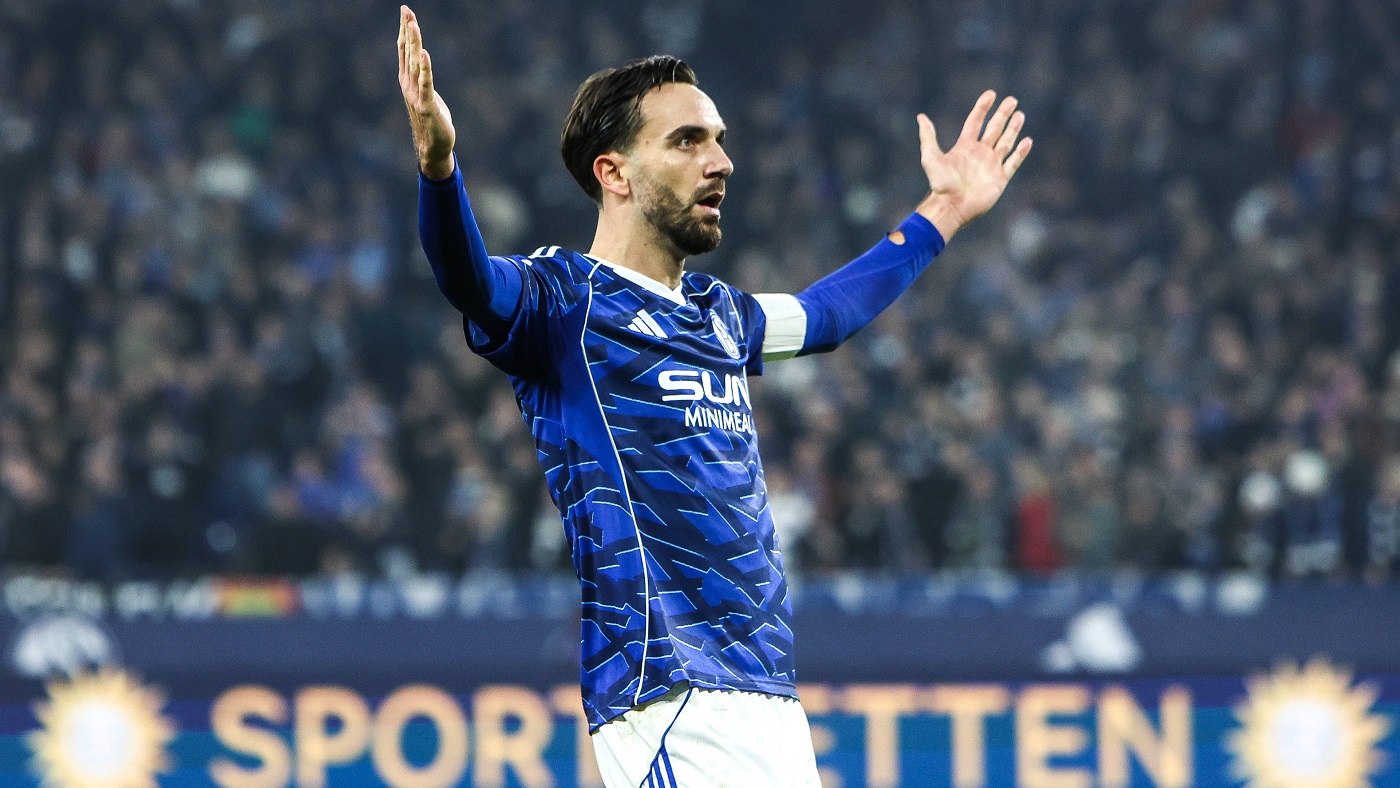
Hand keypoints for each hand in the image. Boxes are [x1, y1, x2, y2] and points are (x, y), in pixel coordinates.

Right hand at [398, 5, 455, 179]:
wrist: (432, 148)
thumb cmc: (432, 122)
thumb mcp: (426, 96)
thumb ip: (424, 81)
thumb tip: (424, 68)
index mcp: (407, 81)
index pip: (404, 51)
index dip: (404, 31)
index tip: (405, 13)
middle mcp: (408, 85)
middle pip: (407, 52)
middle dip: (407, 31)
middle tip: (406, 11)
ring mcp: (416, 95)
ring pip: (415, 64)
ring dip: (414, 44)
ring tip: (413, 25)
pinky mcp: (428, 105)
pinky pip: (426, 83)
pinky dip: (425, 68)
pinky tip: (424, 53)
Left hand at [914, 91, 1031, 241]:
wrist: (951, 206)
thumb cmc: (940, 183)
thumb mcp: (931, 157)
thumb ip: (928, 137)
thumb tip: (921, 117)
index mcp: (965, 146)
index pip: (976, 122)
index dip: (983, 108)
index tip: (991, 94)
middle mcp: (980, 153)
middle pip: (994, 129)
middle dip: (1003, 114)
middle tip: (1012, 100)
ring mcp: (991, 165)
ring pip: (1006, 142)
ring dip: (1013, 129)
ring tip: (1020, 115)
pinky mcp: (1000, 178)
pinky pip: (1013, 163)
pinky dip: (1020, 152)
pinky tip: (1027, 141)